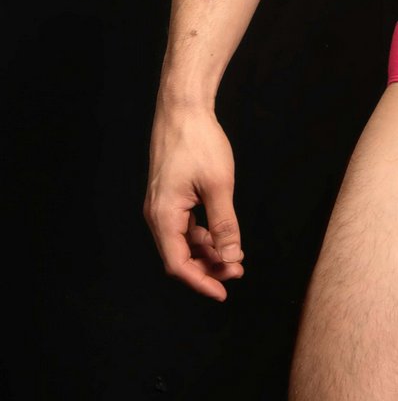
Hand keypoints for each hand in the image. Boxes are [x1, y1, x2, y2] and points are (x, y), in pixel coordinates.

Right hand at [143, 99, 244, 300]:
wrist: (183, 108)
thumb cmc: (199, 143)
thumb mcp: (218, 186)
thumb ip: (224, 225)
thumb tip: (230, 258)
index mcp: (163, 215)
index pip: (177, 264)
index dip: (200, 281)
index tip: (223, 292)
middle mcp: (157, 214)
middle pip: (179, 255)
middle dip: (208, 267)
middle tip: (238, 272)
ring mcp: (162, 204)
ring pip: (183, 241)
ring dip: (207, 251)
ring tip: (235, 257)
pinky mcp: (170, 195)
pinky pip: (184, 225)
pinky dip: (202, 234)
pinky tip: (222, 236)